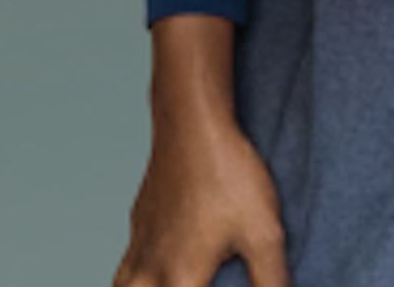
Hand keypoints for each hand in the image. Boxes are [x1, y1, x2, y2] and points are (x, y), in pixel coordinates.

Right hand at [116, 17, 288, 286]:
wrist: (192, 123)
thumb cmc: (229, 175)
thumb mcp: (265, 236)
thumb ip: (272, 282)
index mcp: (181, 274)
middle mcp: (152, 261)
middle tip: (193, 284)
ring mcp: (140, 237)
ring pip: (122, 283)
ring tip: (168, 284)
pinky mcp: (139, 216)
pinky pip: (126, 259)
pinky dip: (135, 275)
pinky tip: (161, 266)